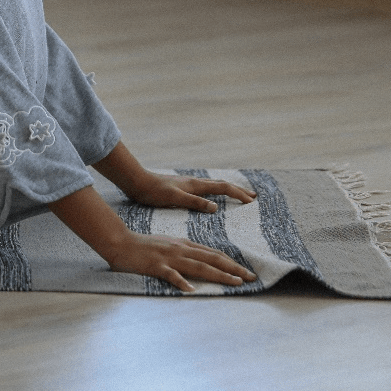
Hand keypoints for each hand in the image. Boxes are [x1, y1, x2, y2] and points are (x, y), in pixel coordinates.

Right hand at [103, 231, 256, 292]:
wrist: (120, 242)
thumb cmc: (143, 245)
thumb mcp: (168, 244)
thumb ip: (185, 251)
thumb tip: (202, 259)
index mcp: (184, 244)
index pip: (213, 254)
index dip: (231, 263)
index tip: (246, 272)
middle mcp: (181, 249)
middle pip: (211, 259)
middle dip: (233, 268)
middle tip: (251, 277)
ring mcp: (169, 258)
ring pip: (198, 266)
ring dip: (218, 274)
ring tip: (235, 282)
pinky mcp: (156, 266)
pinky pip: (171, 275)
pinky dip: (182, 282)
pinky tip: (191, 290)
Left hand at [125, 172, 256, 213]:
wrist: (137, 183)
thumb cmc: (154, 192)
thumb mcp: (175, 198)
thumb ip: (195, 202)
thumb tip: (216, 208)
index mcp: (195, 185)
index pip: (222, 188)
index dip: (238, 194)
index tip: (251, 201)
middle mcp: (194, 183)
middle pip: (221, 185)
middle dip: (238, 190)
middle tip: (253, 197)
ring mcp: (188, 184)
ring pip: (213, 186)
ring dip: (228, 190)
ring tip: (238, 195)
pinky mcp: (182, 188)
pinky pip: (205, 189)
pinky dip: (215, 192)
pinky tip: (212, 197)